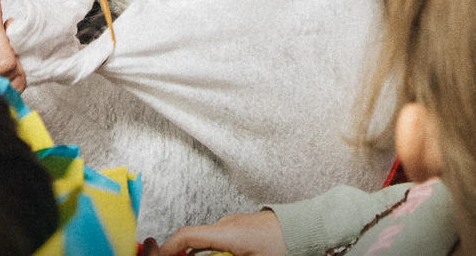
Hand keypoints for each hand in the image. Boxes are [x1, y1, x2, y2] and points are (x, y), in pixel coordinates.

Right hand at [142, 209, 285, 255]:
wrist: (307, 227)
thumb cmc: (285, 244)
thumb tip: (204, 255)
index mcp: (226, 232)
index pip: (186, 236)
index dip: (168, 248)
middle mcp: (227, 225)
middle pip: (195, 243)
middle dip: (188, 255)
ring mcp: (235, 224)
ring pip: (209, 244)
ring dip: (206, 255)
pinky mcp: (243, 227)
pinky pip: (221, 241)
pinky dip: (218, 252)